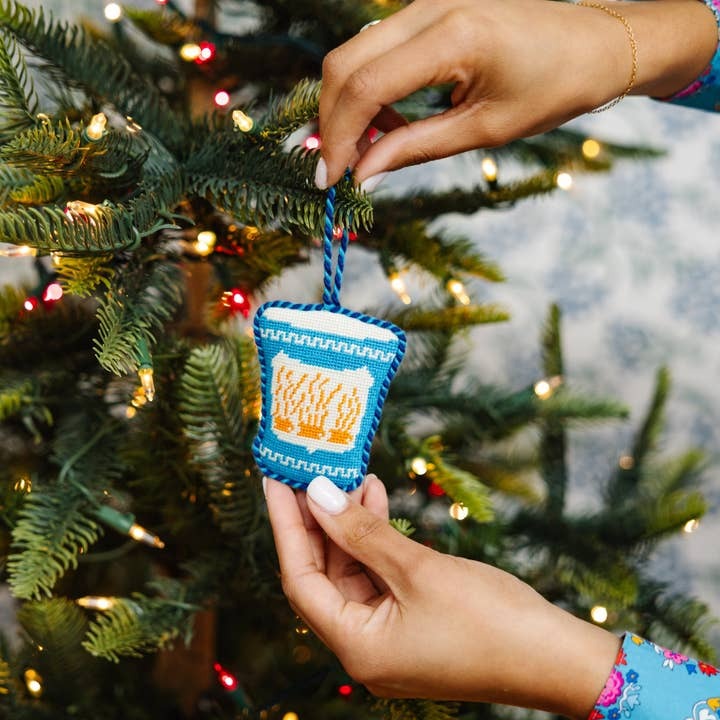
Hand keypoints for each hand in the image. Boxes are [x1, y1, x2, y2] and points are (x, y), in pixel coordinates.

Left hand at [265, 474, 619, 717]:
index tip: (276, 481)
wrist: (555, 657)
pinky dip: (376, 541)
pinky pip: (379, 578)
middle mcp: (366, 648)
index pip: (301, 579)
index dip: (287, 525)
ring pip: (353, 573)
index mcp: (358, 647)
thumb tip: (318, 494)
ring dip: (351, 525)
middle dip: (319, 521)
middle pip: (324, 575)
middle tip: (311, 471)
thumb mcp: (417, 568)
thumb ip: (362, 531)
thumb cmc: (489, 619)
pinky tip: (379, 503)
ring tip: (355, 478)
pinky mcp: (412, 624)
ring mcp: (390, 638)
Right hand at [316, 0, 717, 188]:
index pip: (366, 85)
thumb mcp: (485, 130)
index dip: (339, 137)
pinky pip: (378, 47)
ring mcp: (428, 1)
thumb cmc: (555, 87)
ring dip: (348, 105)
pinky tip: (387, 122)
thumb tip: (362, 174)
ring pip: (356, 53)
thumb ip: (415, 148)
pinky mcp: (429, 8)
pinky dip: (370, 88)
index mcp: (453, 35)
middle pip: (345, 62)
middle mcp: (431, 5)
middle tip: (336, 169)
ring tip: (366, 151)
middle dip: (331, 120)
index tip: (330, 180)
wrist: (598, 43)